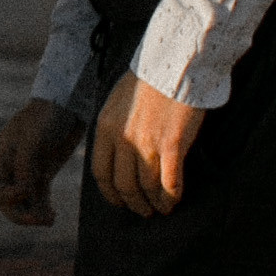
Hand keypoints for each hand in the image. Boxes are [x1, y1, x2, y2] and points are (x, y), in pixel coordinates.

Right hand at [0, 97, 81, 226]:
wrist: (66, 104)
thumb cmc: (45, 117)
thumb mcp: (33, 140)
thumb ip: (25, 167)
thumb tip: (22, 193)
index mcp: (1, 156)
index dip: (6, 196)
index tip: (25, 192)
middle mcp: (11, 167)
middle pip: (6, 199)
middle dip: (19, 213)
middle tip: (37, 220)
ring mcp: (27, 171)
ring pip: (24, 202)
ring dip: (33, 214)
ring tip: (49, 221)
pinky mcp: (43, 174)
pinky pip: (39, 198)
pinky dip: (43, 209)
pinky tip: (52, 216)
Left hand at [90, 70, 203, 215]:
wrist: (174, 65)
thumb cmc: (149, 81)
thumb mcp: (117, 102)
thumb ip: (113, 129)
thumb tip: (116, 153)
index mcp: (105, 128)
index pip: (101, 172)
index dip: (110, 193)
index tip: (119, 200)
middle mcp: (122, 139)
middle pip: (123, 185)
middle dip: (133, 203)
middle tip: (142, 210)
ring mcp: (147, 143)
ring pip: (146, 188)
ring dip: (154, 203)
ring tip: (160, 209)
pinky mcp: (172, 145)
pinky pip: (170, 182)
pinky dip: (171, 196)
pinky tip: (174, 201)